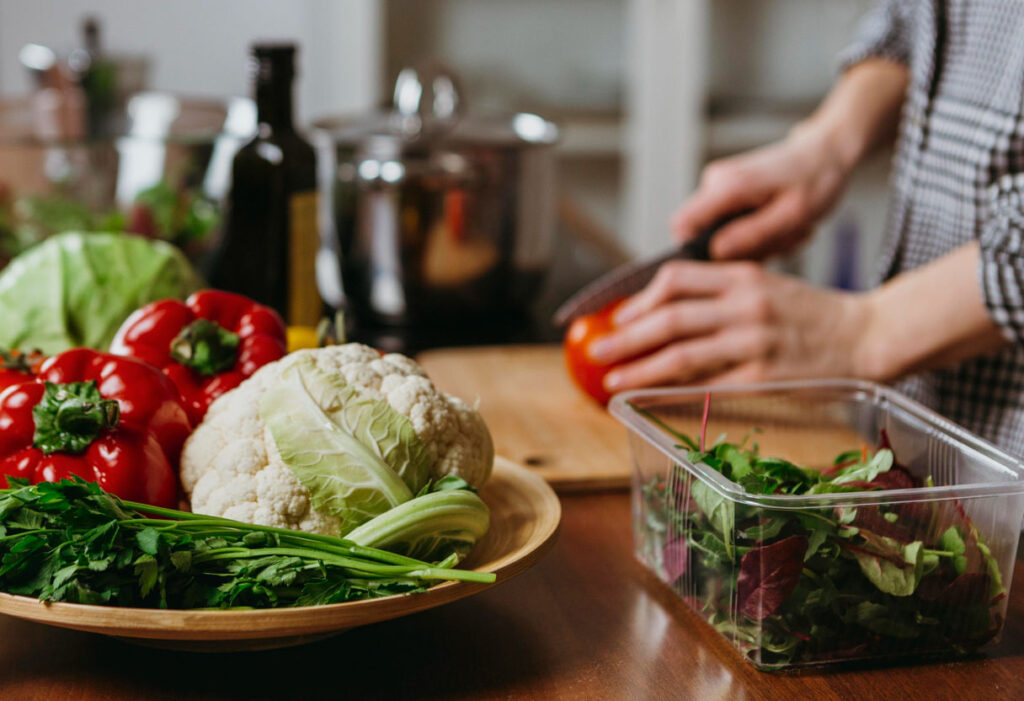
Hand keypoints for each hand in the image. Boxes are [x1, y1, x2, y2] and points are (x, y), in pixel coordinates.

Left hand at [587, 260, 871, 391]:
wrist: (866, 335)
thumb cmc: (811, 315)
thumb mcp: (766, 286)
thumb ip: (721, 293)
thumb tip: (664, 311)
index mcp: (742, 276)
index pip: (675, 279)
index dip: (639, 299)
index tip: (617, 316)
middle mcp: (745, 305)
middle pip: (668, 317)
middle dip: (625, 335)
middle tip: (597, 349)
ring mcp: (754, 342)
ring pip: (681, 353)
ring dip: (638, 367)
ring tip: (611, 378)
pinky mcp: (763, 377)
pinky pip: (707, 384)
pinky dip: (673, 391)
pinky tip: (652, 396)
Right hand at [671, 125, 853, 259]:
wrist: (826, 152)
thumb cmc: (815, 178)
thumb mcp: (792, 215)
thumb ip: (752, 235)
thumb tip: (715, 252)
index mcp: (727, 186)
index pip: (682, 225)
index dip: (697, 251)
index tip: (735, 259)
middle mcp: (715, 183)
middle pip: (704, 236)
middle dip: (741, 248)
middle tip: (780, 239)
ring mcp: (720, 187)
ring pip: (720, 235)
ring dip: (756, 241)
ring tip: (786, 229)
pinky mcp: (727, 193)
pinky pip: (731, 226)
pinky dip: (758, 233)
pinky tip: (780, 223)